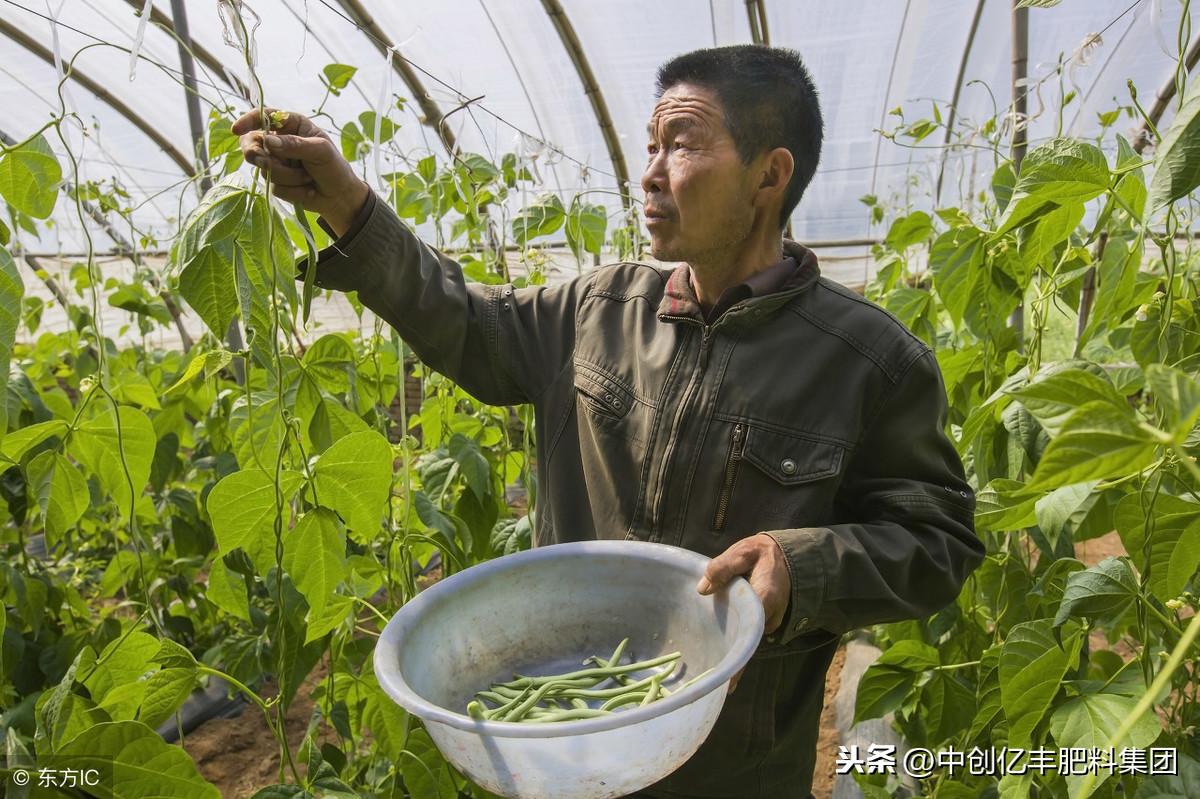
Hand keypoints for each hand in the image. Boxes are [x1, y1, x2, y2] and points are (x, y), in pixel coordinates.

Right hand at [231, 108, 369, 236]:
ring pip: (265, 169)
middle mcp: (279, 141)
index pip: (263, 116)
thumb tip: (268, 140)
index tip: (237, 130)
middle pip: (252, 143)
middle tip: (267, 163)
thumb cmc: (334, 167)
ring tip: (308, 178)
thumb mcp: (320, 151)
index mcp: (291, 125)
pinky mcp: (276, 182)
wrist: (340, 197)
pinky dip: (292, 190)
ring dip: (289, 177)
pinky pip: (274, 187)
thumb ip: (294, 144)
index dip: (248, 121)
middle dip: (259, 155)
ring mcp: (275, 162)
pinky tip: (307, 189)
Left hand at [697, 533, 790, 692]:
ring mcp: (769, 622)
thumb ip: (724, 566)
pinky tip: (718, 652)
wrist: (788, 558)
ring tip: (709, 669)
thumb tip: (702, 589)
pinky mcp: (764, 624)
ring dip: (731, 651)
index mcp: (765, 597)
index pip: (750, 628)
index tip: (728, 679)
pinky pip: (748, 635)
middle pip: (748, 642)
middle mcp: (770, 616)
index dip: (739, 655)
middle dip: (732, 663)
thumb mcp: (744, 552)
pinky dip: (735, 642)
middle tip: (713, 684)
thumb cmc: (762, 554)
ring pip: (747, 640)